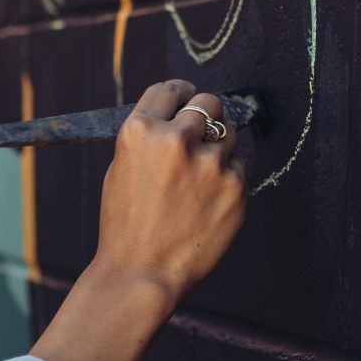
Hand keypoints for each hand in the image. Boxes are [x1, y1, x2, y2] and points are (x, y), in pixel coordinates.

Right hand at [91, 79, 246, 302]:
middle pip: (209, 103)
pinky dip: (226, 181)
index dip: (181, 94)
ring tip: (197, 182)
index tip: (187, 99)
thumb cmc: (125, 224)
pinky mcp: (235, 187)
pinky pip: (238, 169)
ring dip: (218, 150)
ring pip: (229, 135)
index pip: (170, 90)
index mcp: (139, 131)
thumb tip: (181, 116)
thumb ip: (150, 138)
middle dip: (206, 116)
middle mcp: (175, 140)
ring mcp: (209, 163)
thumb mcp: (121, 170)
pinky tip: (205, 204)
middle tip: (200, 136)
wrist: (141, 271)